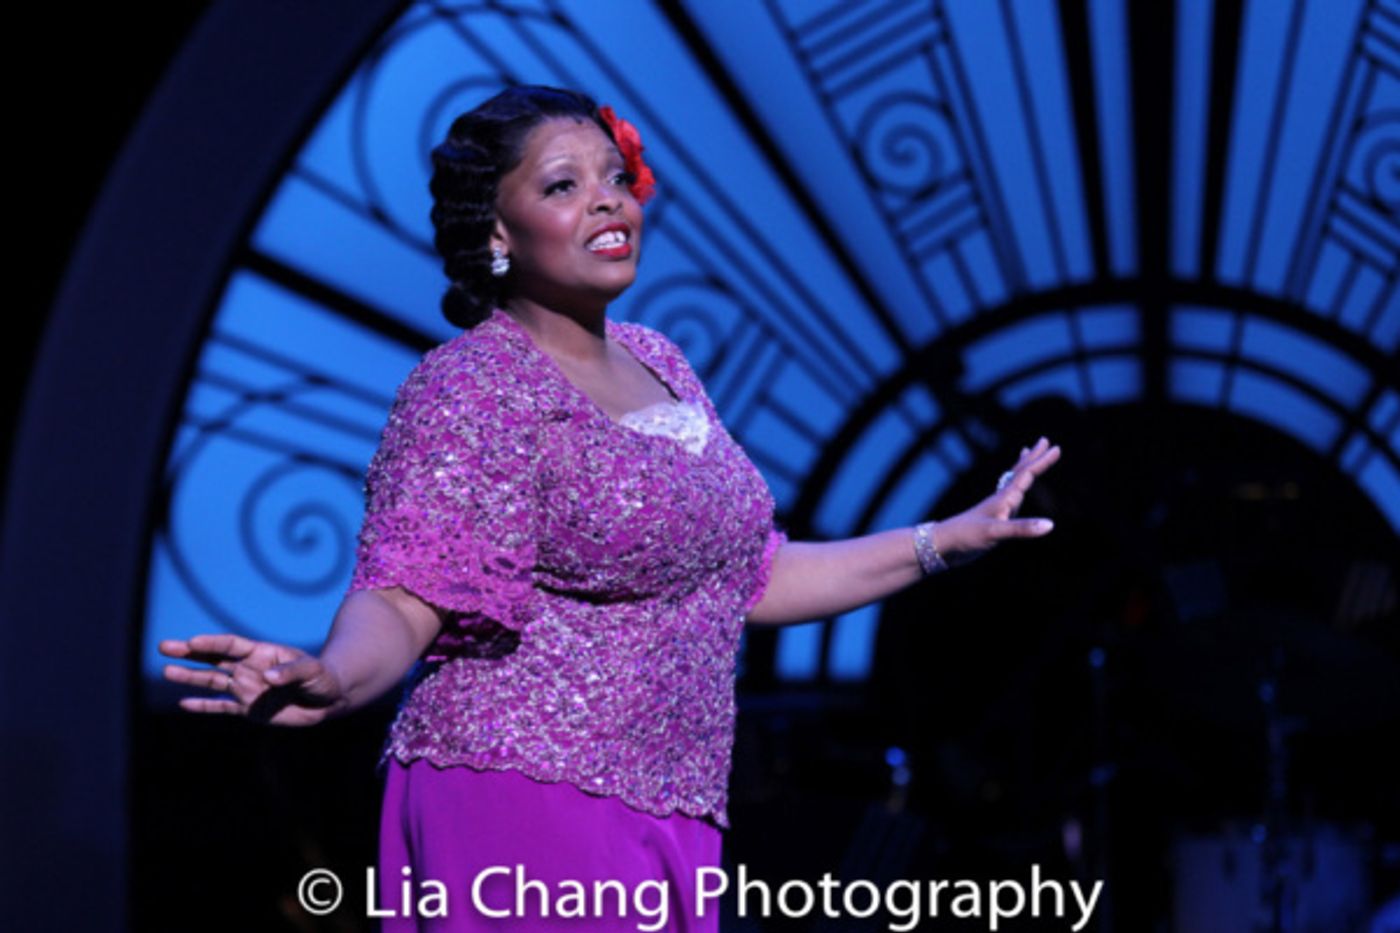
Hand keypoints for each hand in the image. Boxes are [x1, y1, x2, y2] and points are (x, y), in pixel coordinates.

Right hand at [159, 633, 347, 725]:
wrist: (329, 700)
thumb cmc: (323, 678)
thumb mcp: (312, 672)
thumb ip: (291, 672)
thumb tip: (267, 678)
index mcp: (262, 653)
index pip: (231, 645)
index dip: (212, 643)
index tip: (192, 641)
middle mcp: (248, 669)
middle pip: (213, 659)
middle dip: (189, 653)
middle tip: (163, 647)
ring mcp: (246, 688)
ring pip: (212, 682)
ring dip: (190, 677)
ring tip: (166, 671)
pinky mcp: (248, 709)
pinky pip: (221, 707)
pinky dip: (204, 706)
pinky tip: (184, 703)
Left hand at [933, 436, 1061, 562]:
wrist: (942, 546)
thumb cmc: (966, 536)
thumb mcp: (995, 532)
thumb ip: (1022, 529)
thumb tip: (1050, 525)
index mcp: (1004, 498)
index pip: (1026, 474)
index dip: (1041, 462)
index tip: (1055, 447)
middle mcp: (1001, 499)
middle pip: (1020, 472)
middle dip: (1034, 457)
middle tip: (1045, 440)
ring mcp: (996, 508)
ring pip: (1013, 482)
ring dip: (1024, 468)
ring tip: (1028, 454)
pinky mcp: (993, 519)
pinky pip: (1008, 498)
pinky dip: (1015, 489)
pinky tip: (1014, 493)